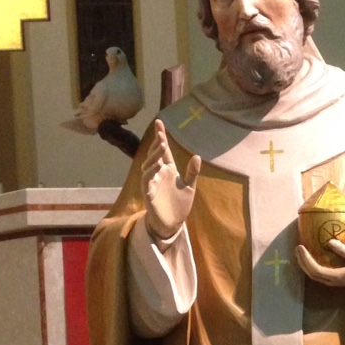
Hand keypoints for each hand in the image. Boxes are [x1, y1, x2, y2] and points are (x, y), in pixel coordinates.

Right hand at [142, 120, 200, 239]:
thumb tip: (197, 156)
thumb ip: (192, 172)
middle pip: (155, 155)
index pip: (164, 150)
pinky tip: (158, 165)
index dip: (161, 137)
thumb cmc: (180, 204)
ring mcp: (152, 181)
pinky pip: (147, 179)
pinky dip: (151, 171)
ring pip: (149, 164)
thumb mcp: (190, 186)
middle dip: (157, 143)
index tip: (159, 122)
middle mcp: (158, 173)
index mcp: (168, 169)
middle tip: (160, 133)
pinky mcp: (148, 192)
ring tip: (161, 145)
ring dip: (154, 155)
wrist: (173, 223)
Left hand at [295, 240, 344, 290]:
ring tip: (300, 253)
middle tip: (297, 248)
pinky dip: (311, 266)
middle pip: (311, 273)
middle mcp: (332, 281)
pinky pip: (319, 274)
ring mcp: (333, 281)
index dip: (306, 259)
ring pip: (314, 275)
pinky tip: (310, 258)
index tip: (301, 247)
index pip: (316, 269)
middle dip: (302, 261)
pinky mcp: (335, 279)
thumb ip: (343, 251)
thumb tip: (329, 241)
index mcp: (336, 277)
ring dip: (305, 264)